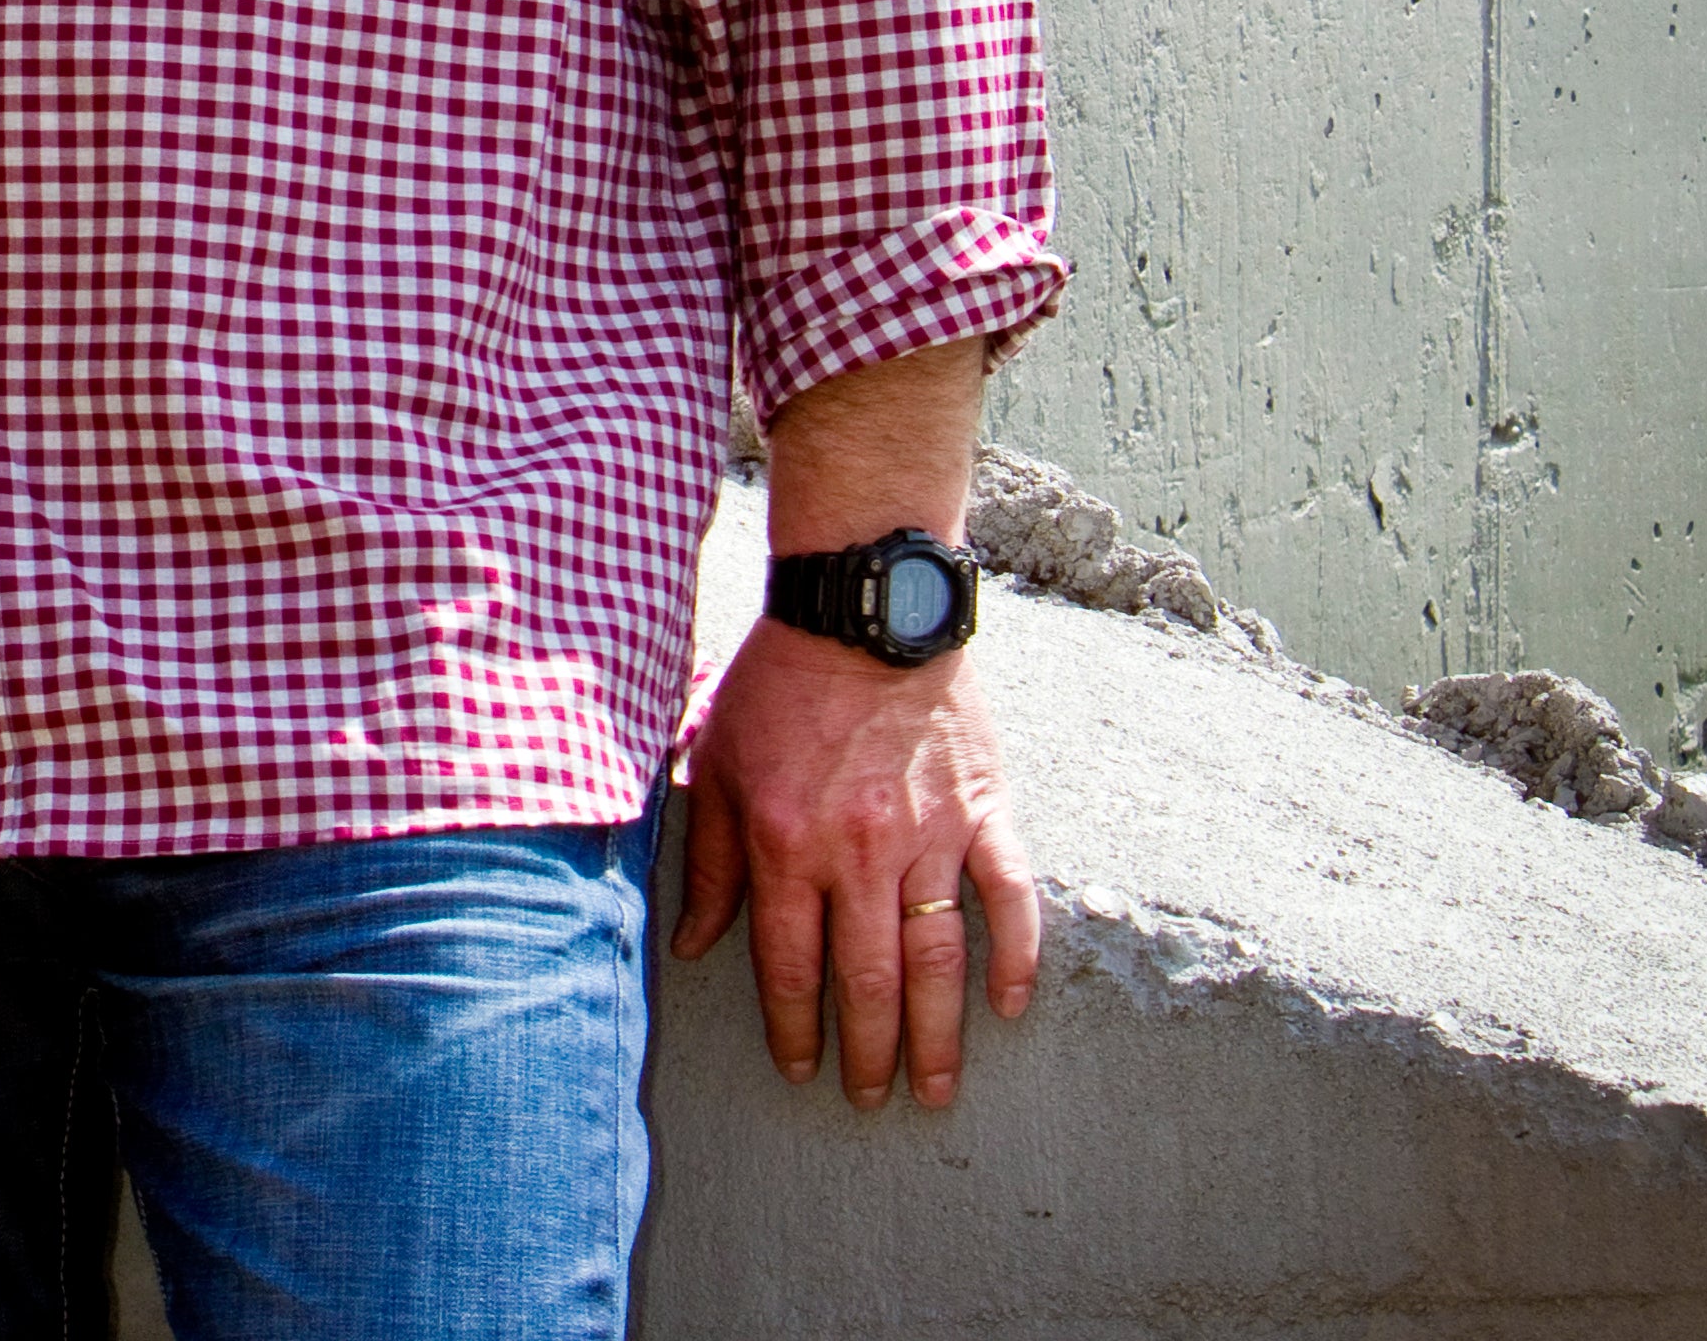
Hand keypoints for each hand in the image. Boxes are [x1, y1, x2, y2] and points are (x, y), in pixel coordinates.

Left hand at [672, 615, 1039, 1108]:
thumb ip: (707, 859)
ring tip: (934, 1088)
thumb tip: (692, 942)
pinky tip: (1006, 1006)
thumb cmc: (780, 682)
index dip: (794, 1028)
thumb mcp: (718, 763)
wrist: (860, 608)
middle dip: (868, 1053)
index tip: (801, 1069)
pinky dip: (1015, 957)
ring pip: (937, 961)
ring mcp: (928, 834)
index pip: (791, 966)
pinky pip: (1009, 898)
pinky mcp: (982, 809)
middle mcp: (859, 852)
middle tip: (871, 1099)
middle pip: (869, 982)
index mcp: (788, 843)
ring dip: (936, 1036)